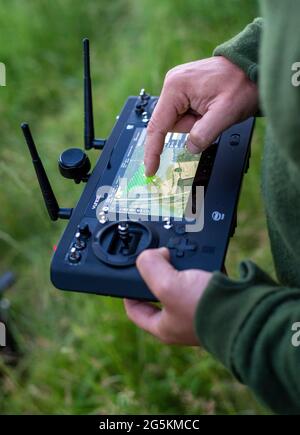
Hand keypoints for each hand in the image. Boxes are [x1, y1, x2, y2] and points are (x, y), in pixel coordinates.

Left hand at [124, 248, 211, 344]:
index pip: (135, 311)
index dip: (127, 292)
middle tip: (157, 256)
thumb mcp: (167, 286)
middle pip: (159, 293)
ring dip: (179, 265)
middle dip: (157, 273)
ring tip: (178, 250)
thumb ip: (151, 267)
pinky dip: (200, 265)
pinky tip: (200, 253)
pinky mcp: (216, 298)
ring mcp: (199, 309)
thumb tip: (153, 254)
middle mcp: (181, 320)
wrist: (248, 311)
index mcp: (164, 326)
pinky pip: (202, 277)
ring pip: (181, 282)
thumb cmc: (205, 309)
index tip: (128, 276)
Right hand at [144, 56, 258, 175]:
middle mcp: (173, 84)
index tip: (150, 169)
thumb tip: (190, 148)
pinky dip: (199, 119)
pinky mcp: (186, 91)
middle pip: (170, 125)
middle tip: (212, 118)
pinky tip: (212, 109)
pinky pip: (186, 115)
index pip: (157, 127)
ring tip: (215, 110)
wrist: (254, 69)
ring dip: (198, 123)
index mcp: (176, 87)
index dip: (152, 151)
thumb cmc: (242, 83)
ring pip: (180, 122)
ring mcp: (179, 87)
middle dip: (192, 128)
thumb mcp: (226, 113)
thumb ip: (204, 134)